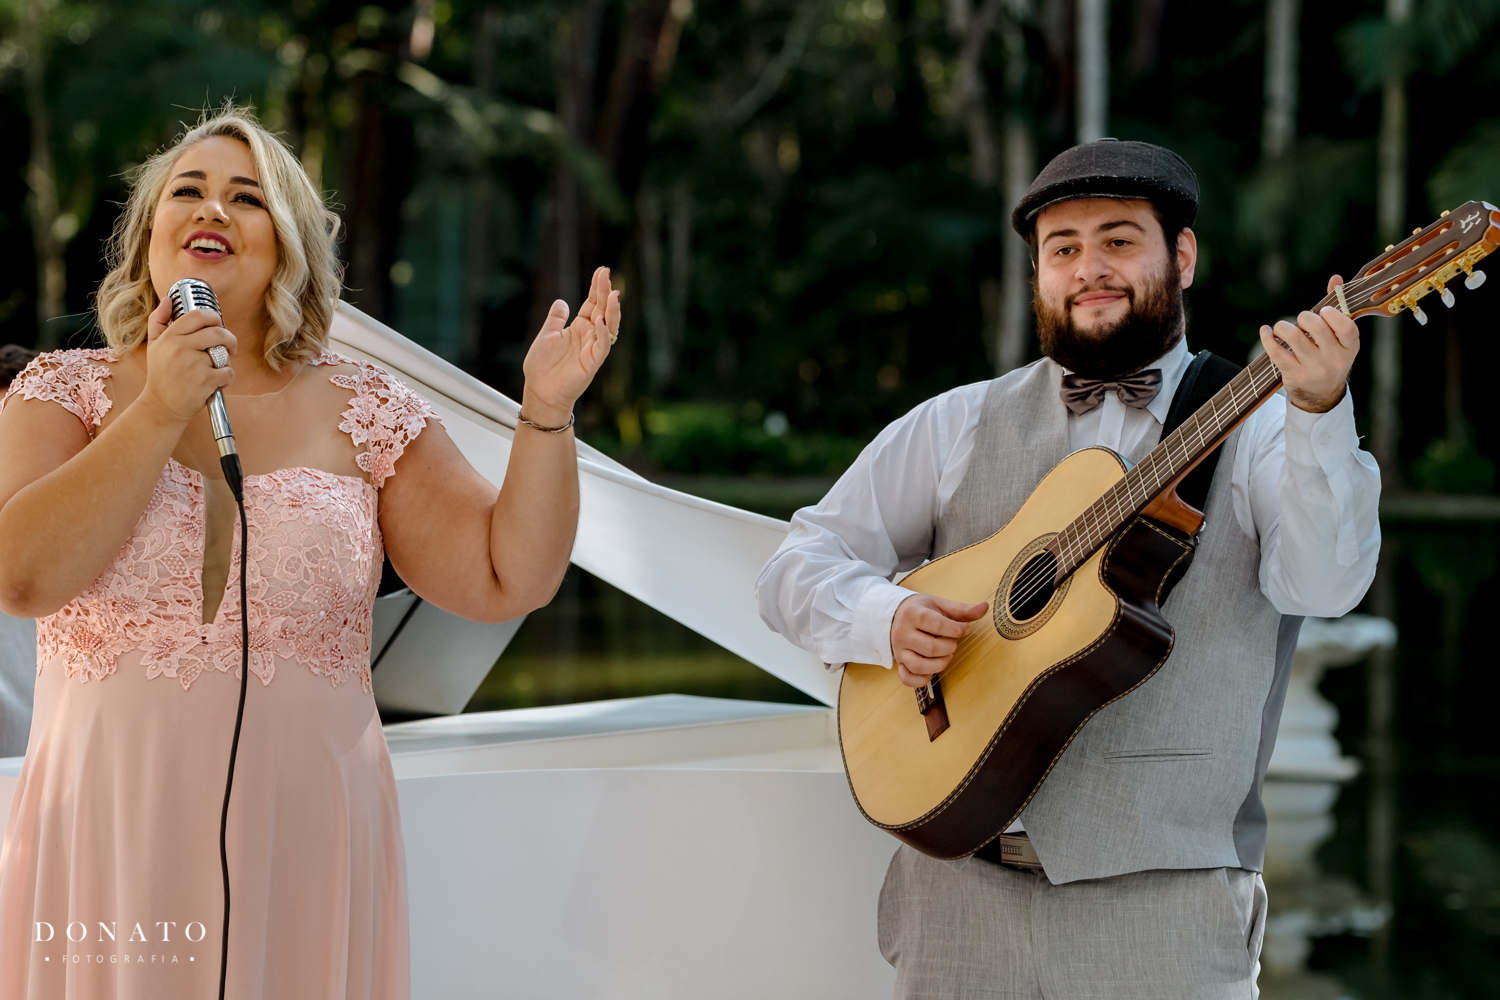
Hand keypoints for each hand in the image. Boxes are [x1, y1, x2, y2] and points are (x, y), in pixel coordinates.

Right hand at [137, 295, 236, 423]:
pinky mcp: (205, 380)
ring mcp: (193, 364)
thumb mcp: (154, 345)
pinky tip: (216, 382)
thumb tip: (169, 299)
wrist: (162, 406)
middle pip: (217, 332)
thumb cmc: (161, 375)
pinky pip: (228, 372)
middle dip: (229, 339)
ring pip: (224, 354)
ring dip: (225, 362)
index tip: (218, 325)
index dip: (214, 317)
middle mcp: (180, 348)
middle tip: (230, 347)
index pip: (198, 315)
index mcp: (170, 337)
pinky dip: (227, 378)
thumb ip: (159, 320)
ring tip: (215, 369)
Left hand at [521, 266, 621, 425]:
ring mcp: (593, 349)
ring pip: (609, 327)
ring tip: (613, 295)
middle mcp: (589, 336)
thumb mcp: (547, 335)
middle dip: (605, 292)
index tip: (602, 270)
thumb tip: (562, 302)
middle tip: (607, 275)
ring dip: (611, 311)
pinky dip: (602, 334)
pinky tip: (599, 320)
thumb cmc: (542, 366)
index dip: (597, 288)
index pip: (592, 303)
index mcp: (579, 328)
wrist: (540, 391)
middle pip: (602, 310)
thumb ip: (556, 318)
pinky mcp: (592, 363)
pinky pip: (602, 346)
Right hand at [890, 593, 988, 687]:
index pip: (937, 625)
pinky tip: (932, 670)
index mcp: (913, 614)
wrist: (895, 615)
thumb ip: (962, 609)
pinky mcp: (899, 663)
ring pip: (919, 666)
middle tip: (953, 642)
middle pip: (930, 648)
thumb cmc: (920, 610)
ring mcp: (899, 650)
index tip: (964, 629)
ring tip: (945, 655)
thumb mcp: (939, 605)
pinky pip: (907, 678)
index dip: (956, 630)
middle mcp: (903, 633)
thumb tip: (984, 607)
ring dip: (939, 664)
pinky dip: (922, 679)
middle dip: (949, 647)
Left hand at [1258, 274, 1359, 413]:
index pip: (1346, 327)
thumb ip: (1338, 308)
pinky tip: (1266, 331)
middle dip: (1304, 318)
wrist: (1321, 395)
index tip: (1323, 312)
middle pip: (1316, 327)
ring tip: (1283, 328)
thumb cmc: (1330, 356)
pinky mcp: (1293, 374)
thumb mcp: (1340, 338)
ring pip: (1294, 337)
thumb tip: (1335, 278)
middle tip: (1301, 322)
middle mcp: (1334, 359)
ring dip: (1284, 326)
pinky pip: (1276, 352)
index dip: (1332, 314)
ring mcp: (1313, 368)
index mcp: (1350, 347)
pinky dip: (1267, 337)